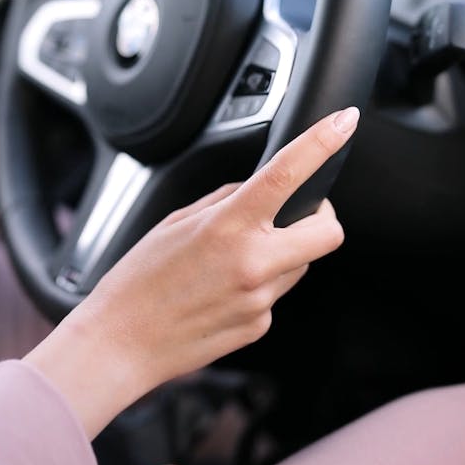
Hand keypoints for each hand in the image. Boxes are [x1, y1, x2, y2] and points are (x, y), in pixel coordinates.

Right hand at [24, 107, 358, 437]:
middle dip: (321, 216)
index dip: (322, 143)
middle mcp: (252, 264)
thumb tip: (259, 188)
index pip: (287, 175)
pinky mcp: (260, 326)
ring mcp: (260, 300)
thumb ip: (226, 200)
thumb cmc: (139, 281)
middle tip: (297, 211)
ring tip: (236, 258)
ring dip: (286, 251)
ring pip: (302, 263)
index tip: (344, 121)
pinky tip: (225, 288)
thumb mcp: (177, 221)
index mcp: (227, 227)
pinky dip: (262, 282)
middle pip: (328, 233)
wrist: (120, 344)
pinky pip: (277, 292)